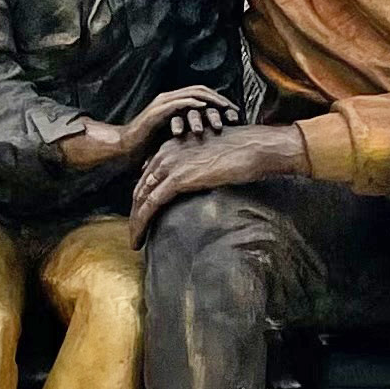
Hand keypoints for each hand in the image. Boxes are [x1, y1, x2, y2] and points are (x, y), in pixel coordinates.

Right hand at [127, 85, 240, 156]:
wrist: (126, 149)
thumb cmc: (149, 145)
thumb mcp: (176, 138)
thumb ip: (190, 133)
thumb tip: (211, 140)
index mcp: (175, 103)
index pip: (202, 95)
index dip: (219, 102)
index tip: (234, 114)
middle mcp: (170, 98)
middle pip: (201, 90)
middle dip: (219, 99)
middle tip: (235, 109)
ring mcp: (163, 103)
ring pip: (193, 94)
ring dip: (210, 100)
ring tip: (225, 107)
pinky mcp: (158, 111)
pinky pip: (179, 103)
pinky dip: (193, 104)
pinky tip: (205, 108)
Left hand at [130, 124, 307, 245]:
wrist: (255, 146)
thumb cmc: (243, 152)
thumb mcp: (213, 155)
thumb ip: (199, 166)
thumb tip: (200, 181)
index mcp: (172, 146)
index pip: (147, 176)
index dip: (142, 198)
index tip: (142, 216)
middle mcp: (165, 153)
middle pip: (140, 188)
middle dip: (135, 213)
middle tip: (135, 233)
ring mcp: (169, 165)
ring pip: (141, 198)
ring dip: (135, 223)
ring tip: (135, 242)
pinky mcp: (177, 178)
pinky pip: (151, 205)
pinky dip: (141, 223)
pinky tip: (140, 239)